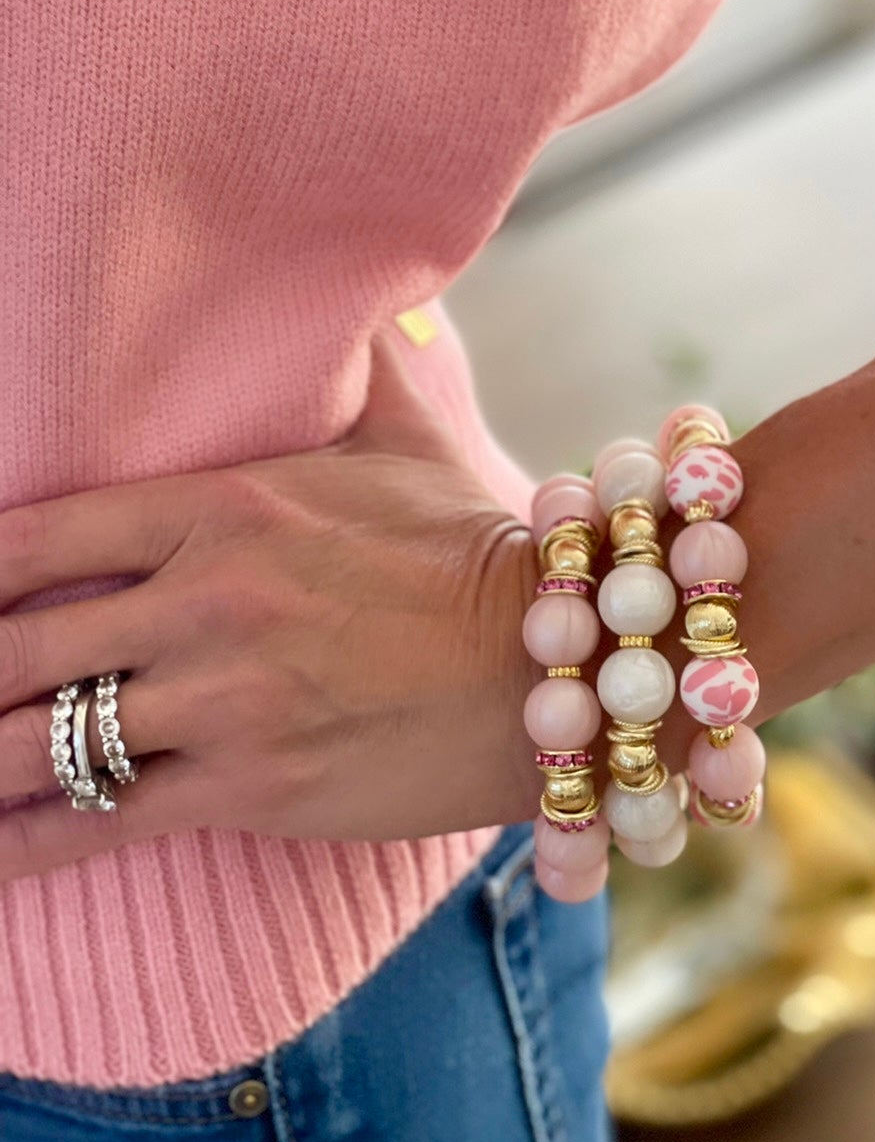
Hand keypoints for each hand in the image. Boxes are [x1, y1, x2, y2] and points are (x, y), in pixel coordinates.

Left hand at [0, 330, 539, 882]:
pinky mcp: (252, 786)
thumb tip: (373, 297)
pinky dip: (24, 844)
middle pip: (13, 646)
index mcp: (227, 506)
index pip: (38, 535)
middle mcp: (207, 598)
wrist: (553, 663)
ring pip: (41, 742)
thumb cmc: (470, 546)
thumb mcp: (409, 437)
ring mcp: (225, 698)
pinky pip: (100, 822)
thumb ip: (366, 366)